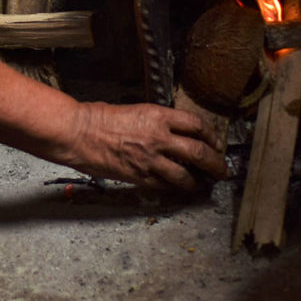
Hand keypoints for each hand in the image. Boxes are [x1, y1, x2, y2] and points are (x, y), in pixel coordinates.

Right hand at [61, 101, 227, 191]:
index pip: (197, 125)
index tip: (216, 143)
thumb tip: (172, 133)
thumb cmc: (99, 118)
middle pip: (200, 152)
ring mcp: (150, 159)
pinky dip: (176, 189)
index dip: (212, 136)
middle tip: (222, 170)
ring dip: (200, 181)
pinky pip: (166, 186)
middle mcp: (159, 137)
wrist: (78, 132)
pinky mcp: (139, 177)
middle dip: (216, 163)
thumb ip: (156, 122)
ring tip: (205, 184)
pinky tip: (181, 189)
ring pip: (187, 175)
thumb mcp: (135, 110)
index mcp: (159, 115)